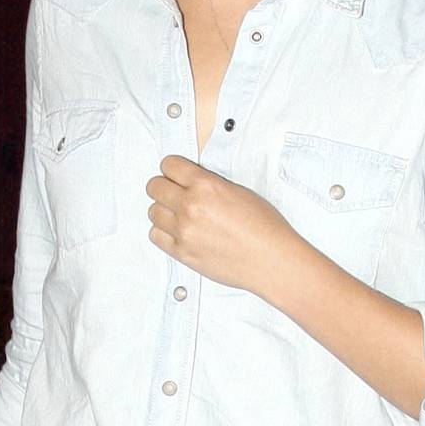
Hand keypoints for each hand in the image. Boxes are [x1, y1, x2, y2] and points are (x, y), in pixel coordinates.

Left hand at [146, 154, 291, 294]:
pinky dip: (164, 232)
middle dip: (164, 187)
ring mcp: (184, 231)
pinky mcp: (182, 252)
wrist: (271, 260)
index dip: (171, 168)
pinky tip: (178, 232)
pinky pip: (156, 235)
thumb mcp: (239, 191)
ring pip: (153, 211)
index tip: (175, 174)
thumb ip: (209, 184)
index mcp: (206, 185)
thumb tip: (190, 182)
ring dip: (163, 210)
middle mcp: (190, 206)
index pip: (169, 165)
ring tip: (179, 215)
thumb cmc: (264, 227)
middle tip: (174, 193)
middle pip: (154, 187)